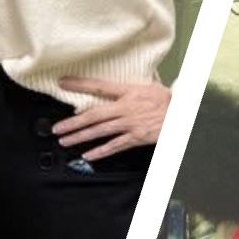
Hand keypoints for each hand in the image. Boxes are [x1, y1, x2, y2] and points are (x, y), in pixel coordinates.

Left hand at [53, 77, 169, 160]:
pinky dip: (100, 152)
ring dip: (81, 137)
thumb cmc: (166, 100)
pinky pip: (115, 146)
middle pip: (94, 114)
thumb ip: (129, 89)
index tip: (63, 83)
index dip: (81, 84)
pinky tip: (88, 155)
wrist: (181, 114)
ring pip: (100, 131)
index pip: (101, 86)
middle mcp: (126, 108)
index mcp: (128, 92)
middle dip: (73, 122)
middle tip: (57, 128)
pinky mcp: (136, 138)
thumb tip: (112, 88)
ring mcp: (130, 124)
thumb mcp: (148, 87)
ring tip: (65, 141)